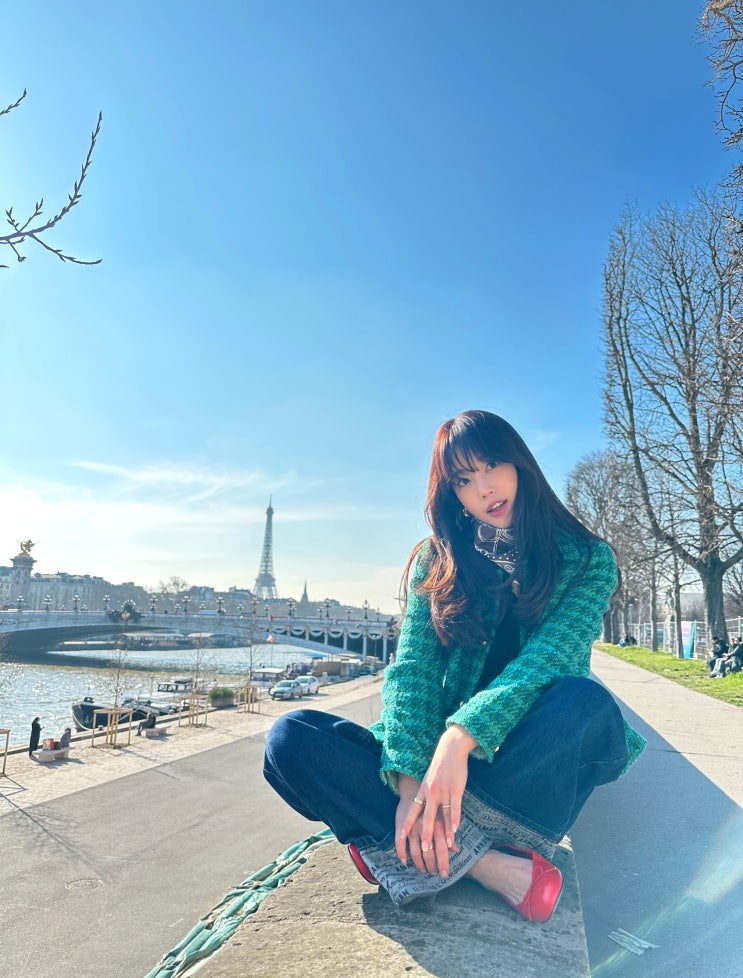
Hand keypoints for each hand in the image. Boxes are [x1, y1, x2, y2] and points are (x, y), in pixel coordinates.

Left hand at [396, 725, 476, 876]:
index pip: (412, 811)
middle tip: (425, 851)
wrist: (450, 749)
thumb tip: (424, 813)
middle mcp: (431, 792)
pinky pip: (455, 806)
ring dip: (444, 832)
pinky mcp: (456, 788)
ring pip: (442, 815)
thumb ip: (426, 796)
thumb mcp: (428, 781)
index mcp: (422, 791)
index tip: (401, 838)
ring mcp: (444, 790)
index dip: (407, 825)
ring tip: (445, 846)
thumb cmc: (439, 767)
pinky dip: (455, 819)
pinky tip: (456, 830)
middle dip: (426, 834)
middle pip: (427, 817)